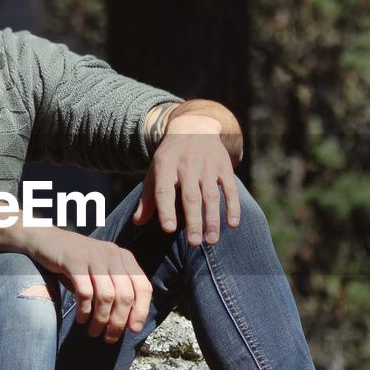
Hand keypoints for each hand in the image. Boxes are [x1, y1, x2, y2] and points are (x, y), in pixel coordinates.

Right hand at [25, 227, 151, 341]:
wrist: (46, 240)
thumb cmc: (77, 262)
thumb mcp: (102, 270)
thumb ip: (116, 288)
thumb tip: (128, 321)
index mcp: (124, 257)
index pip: (143, 286)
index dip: (142, 310)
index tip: (134, 329)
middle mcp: (113, 255)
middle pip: (125, 295)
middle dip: (119, 321)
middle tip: (109, 338)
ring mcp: (94, 256)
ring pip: (106, 296)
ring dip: (101, 320)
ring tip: (94, 332)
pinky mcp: (74, 261)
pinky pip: (85, 292)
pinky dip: (84, 310)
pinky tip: (81, 319)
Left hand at [133, 113, 240, 245]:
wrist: (194, 127)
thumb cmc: (170, 158)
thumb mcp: (155, 171)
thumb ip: (148, 198)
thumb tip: (137, 222)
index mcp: (165, 166)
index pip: (164, 190)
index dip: (166, 210)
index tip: (169, 229)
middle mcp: (186, 165)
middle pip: (190, 197)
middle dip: (193, 221)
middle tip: (194, 243)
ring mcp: (207, 165)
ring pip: (210, 196)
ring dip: (212, 219)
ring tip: (211, 240)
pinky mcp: (224, 166)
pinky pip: (229, 189)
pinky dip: (232, 206)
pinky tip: (232, 224)